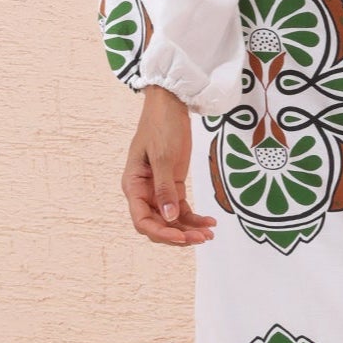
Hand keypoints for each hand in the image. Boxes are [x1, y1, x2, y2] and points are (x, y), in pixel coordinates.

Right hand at [121, 86, 218, 245]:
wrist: (171, 105)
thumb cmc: (161, 126)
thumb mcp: (163, 157)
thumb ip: (164, 188)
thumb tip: (168, 218)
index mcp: (133, 185)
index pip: (142, 220)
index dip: (160, 232)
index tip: (181, 237)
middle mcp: (144, 192)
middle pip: (157, 224)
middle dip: (178, 234)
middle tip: (202, 238)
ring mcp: (158, 189)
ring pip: (171, 219)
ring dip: (189, 229)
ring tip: (209, 234)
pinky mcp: (173, 185)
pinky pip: (181, 208)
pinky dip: (194, 217)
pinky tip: (209, 222)